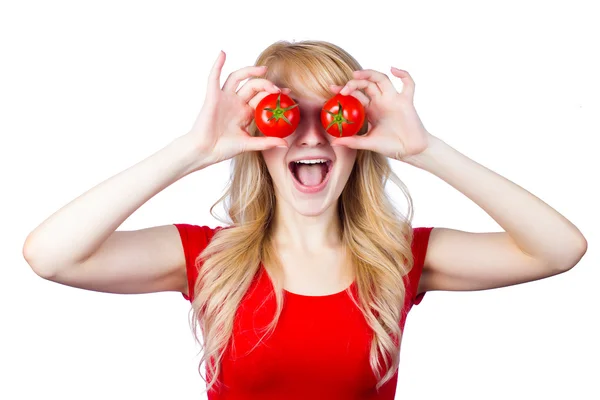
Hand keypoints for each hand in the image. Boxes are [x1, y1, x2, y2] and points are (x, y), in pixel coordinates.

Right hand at [185, 51, 289, 166]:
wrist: (205, 151)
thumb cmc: (223, 148)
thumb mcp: (249, 144)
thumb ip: (266, 142)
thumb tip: (285, 144)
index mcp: (246, 113)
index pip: (262, 98)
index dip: (275, 94)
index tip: (288, 93)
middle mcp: (236, 103)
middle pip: (253, 86)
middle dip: (266, 85)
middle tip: (277, 89)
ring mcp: (224, 98)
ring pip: (237, 78)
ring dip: (249, 71)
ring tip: (263, 69)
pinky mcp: (212, 96)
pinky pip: (214, 78)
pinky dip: (217, 65)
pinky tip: (223, 54)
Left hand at [329, 67, 430, 160]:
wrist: (410, 151)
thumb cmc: (390, 146)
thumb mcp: (368, 143)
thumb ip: (353, 142)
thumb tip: (334, 143)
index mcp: (370, 109)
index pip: (355, 95)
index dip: (344, 90)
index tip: (332, 89)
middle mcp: (381, 101)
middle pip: (366, 84)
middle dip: (354, 83)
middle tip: (343, 89)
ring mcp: (393, 99)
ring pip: (381, 79)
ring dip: (369, 73)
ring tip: (356, 75)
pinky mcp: (406, 101)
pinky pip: (408, 84)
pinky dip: (404, 74)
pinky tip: (394, 70)